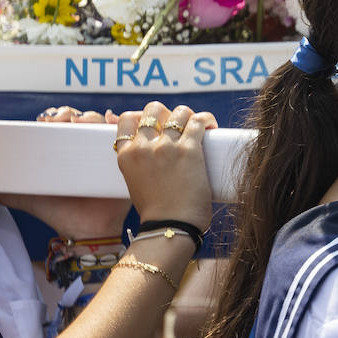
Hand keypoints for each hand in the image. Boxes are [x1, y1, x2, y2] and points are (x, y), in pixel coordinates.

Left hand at [0, 106, 133, 236]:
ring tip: (83, 123)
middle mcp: (83, 148)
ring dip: (92, 117)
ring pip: (99, 123)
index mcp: (62, 151)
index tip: (45, 121)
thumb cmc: (60, 214)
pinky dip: (118, 122)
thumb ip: (6, 191)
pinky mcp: (119, 158)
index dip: (52, 117)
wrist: (85, 232)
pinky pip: (122, 135)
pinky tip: (112, 118)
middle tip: (65, 121)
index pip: (57, 123)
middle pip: (79, 118)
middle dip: (71, 114)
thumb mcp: (30, 198)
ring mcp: (102, 152)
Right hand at [113, 102, 217, 229]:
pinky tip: (211, 127)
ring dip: (190, 117)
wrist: (170, 228)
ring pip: (179, 112)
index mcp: (126, 156)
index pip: (128, 118)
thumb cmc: (157, 211)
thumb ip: (138, 162)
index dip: (143, 116)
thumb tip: (145, 148)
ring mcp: (166, 147)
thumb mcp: (136, 182)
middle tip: (179, 127)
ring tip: (197, 127)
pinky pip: (198, 122)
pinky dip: (206, 121)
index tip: (157, 124)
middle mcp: (143, 147)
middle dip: (168, 113)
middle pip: (154, 109)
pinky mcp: (189, 150)